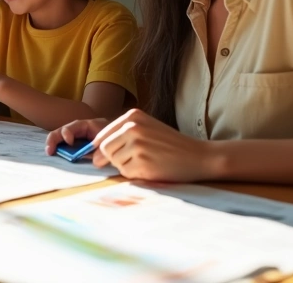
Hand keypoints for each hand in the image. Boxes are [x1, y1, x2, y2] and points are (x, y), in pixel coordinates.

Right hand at [44, 117, 109, 154]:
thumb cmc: (114, 141)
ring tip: (50, 152)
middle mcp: (79, 129)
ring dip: (54, 143)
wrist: (120, 140)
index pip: (72, 126)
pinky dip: (58, 147)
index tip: (69, 143)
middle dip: (54, 139)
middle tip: (49, 151)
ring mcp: (76, 136)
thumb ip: (99, 151)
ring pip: (60, 136)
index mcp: (87, 126)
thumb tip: (90, 159)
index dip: (67, 134)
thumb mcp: (107, 145)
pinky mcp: (76, 143)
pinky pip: (64, 143)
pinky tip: (55, 153)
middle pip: (61, 130)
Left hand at [87, 109, 216, 181]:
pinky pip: (125, 173)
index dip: (101, 149)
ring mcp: (137, 144)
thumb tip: (93, 157)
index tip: (110, 156)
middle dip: (115, 159)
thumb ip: (121, 137)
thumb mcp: (147, 129)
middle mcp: (132, 127)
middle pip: (104, 149)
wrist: (199, 156)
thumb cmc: (171, 144)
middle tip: (136, 159)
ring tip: (146, 161)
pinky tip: (151, 168)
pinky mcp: (142, 162)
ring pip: (114, 162)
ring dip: (126, 166)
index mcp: (132, 116)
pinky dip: (135, 175)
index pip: (102, 135)